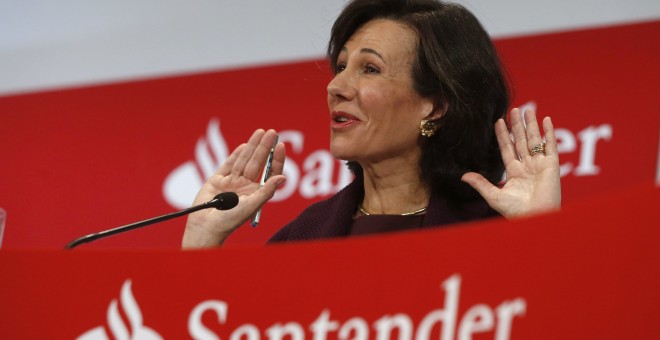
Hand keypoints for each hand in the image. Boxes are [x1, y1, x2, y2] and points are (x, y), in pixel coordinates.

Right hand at [182, 129, 285, 247]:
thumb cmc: (229, 220)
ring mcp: (232, 182)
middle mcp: (246, 186)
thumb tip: (283, 177)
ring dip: (253, 146)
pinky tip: (245, 145)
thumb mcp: (251, 205)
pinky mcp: (218, 180)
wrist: (205, 225)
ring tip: (260, 132)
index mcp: (256, 192)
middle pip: (258, 163)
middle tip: (272, 132)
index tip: (280, 146)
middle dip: (265, 147)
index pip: (270, 172)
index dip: (276, 160)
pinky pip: (229, 164)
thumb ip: (266, 191)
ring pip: (244, 160)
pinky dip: (236, 154)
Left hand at [461, 108, 560, 217]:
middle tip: (514, 109)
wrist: (534, 218)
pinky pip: (550, 145)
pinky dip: (549, 132)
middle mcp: (527, 166)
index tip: (498, 121)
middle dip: (517, 126)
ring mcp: (540, 165)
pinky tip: (546, 119)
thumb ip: (480, 183)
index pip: (507, 148)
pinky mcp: (552, 165)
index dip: (503, 135)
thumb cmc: (516, 211)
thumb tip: (463, 176)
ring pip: (535, 140)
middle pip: (521, 141)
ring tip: (527, 109)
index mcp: (515, 173)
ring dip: (531, 124)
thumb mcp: (494, 195)